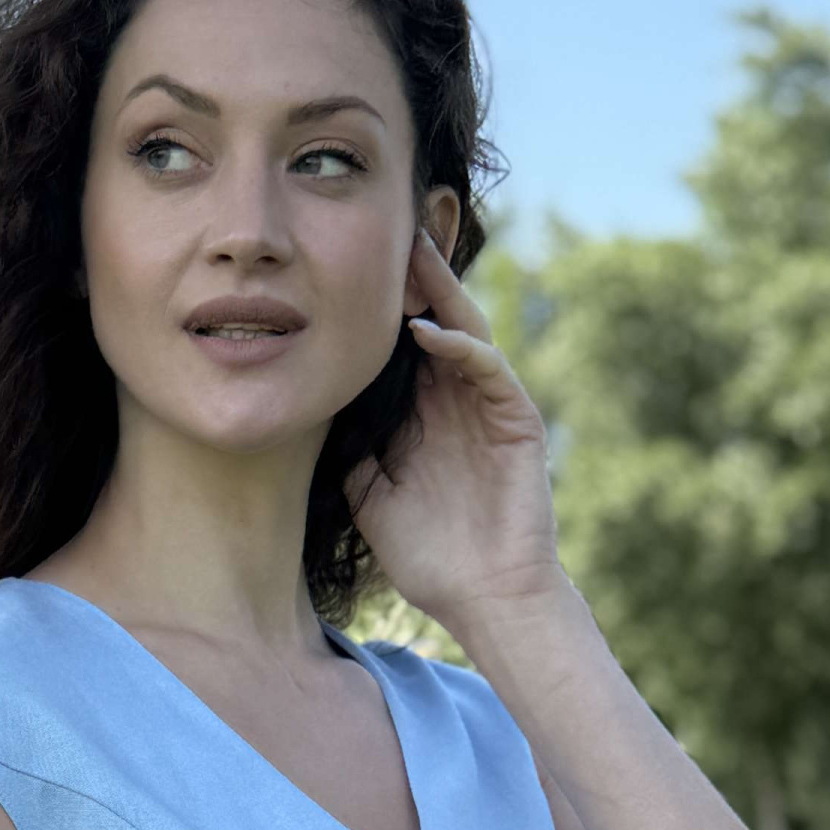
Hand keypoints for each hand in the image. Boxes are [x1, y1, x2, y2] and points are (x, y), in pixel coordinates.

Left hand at [348, 226, 566, 623]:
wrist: (483, 598)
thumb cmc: (430, 557)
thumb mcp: (370, 498)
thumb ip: (352, 453)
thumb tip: (313, 414)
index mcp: (422, 414)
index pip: (399, 345)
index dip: (375, 308)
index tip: (339, 270)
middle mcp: (456, 400)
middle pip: (434, 320)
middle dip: (411, 279)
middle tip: (382, 231)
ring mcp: (488, 405)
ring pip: (465, 329)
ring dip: (439, 292)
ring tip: (408, 256)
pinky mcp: (515, 420)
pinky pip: (488, 368)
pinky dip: (460, 346)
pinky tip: (427, 331)